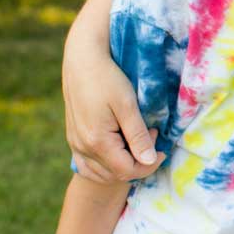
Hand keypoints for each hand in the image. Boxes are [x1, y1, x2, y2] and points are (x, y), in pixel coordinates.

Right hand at [63, 35, 162, 183]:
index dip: (149, 164)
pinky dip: (104, 166)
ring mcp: (75, 144)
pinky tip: (117, 150)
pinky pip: (86, 166)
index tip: (160, 145)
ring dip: (122, 165)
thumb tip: (150, 161)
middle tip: (149, 135)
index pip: (127, 171)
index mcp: (97, 142)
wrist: (82, 59)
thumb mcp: (128, 105)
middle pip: (115, 174)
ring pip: (101, 173)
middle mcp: (82, 147)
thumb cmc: (107, 78)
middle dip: (138, 162)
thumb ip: (138, 136)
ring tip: (135, 140)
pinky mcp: (73, 138)